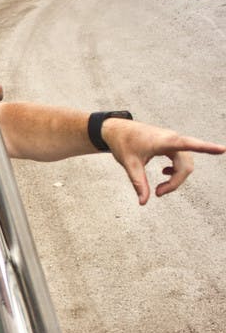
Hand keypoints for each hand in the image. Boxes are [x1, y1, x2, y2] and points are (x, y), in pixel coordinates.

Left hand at [105, 120, 225, 204]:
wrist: (116, 129)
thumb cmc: (123, 143)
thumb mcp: (129, 164)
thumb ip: (138, 183)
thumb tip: (143, 202)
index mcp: (165, 141)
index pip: (189, 144)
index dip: (207, 148)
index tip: (223, 149)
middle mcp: (172, 139)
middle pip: (186, 165)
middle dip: (176, 182)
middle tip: (158, 194)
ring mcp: (172, 141)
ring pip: (185, 163)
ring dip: (176, 178)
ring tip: (159, 189)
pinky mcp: (170, 143)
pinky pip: (181, 158)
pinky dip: (176, 170)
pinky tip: (165, 173)